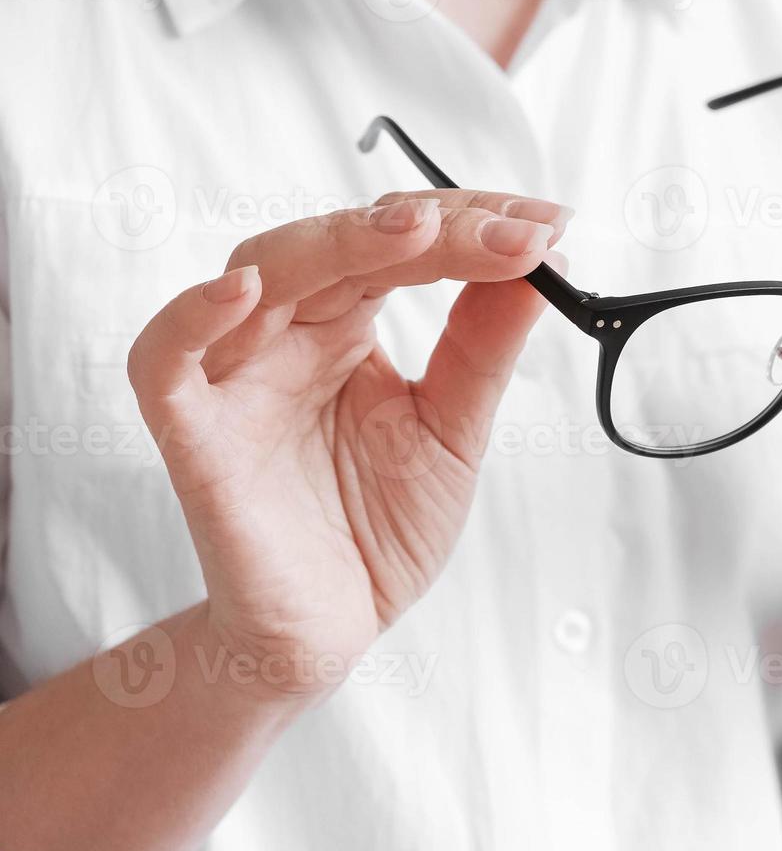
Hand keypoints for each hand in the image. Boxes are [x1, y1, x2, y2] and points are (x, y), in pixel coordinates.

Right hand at [128, 191, 570, 700]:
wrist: (332, 628)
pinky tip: (248, 293)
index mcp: (347, 328)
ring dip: (340, 243)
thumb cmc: (378, 528)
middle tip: (509, 232)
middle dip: (431, 227)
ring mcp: (237, 377)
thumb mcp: (454, 429)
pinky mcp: (194, 433)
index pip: (402, 246)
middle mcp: (288, 336)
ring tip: (417, 230)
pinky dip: (192, 319)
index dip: (472, 225)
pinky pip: (165, 361)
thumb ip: (484, 347)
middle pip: (341, 244)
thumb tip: (545, 260)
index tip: (546, 222)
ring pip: (263, 273)